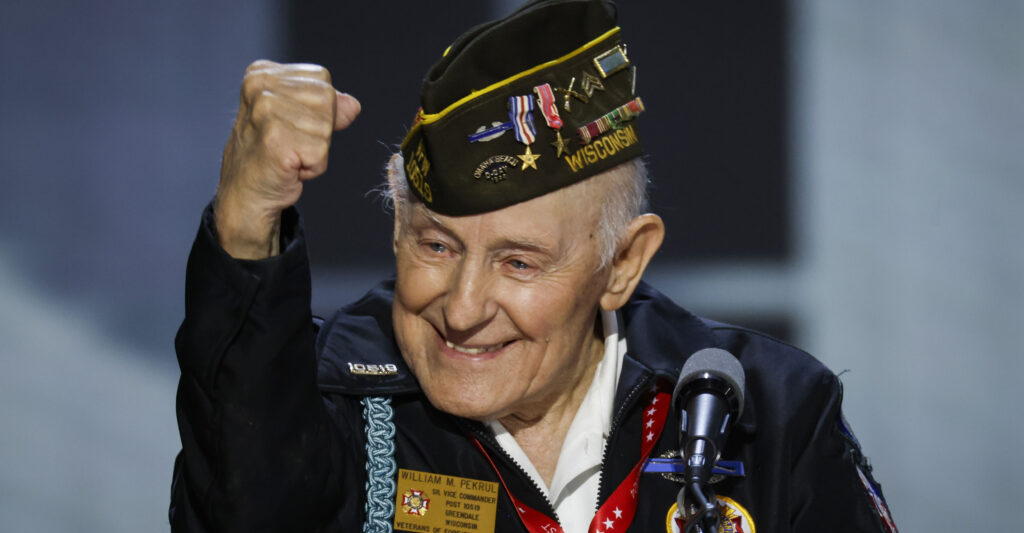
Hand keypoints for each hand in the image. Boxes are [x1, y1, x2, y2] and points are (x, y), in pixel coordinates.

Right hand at [214, 60, 360, 258]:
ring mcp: (266, 112)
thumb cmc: (271, 155)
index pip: (322, 78)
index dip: (320, 109)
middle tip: (292, 144)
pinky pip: (321, 153)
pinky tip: (289, 168)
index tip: (293, 125)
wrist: (246, 193)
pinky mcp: (276, 140)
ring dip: (316, 151)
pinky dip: (313, 168)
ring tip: (290, 156)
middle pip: (327, 100)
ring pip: (326, 128)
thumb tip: (353, 105)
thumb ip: (327, 105)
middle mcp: (260, 87)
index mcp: (262, 73)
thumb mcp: (299, 119)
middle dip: (320, 130)